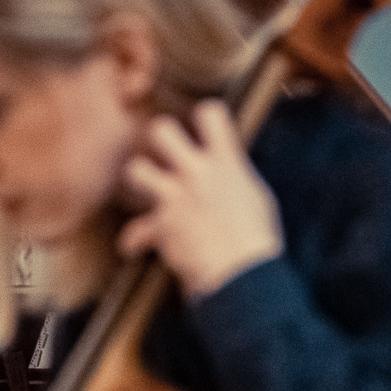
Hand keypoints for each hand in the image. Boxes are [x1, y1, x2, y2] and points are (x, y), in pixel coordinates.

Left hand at [117, 100, 282, 299]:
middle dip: (160, 136)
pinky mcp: (161, 227)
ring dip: (139, 177)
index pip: (210, 114)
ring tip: (147, 184)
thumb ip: (234, 177)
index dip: (205, 114)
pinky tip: (133, 246)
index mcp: (226, 163)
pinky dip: (135, 240)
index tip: (204, 124)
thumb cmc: (257, 242)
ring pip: (136, 169)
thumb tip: (227, 171)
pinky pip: (137, 231)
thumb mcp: (256, 198)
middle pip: (162, 131)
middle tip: (165, 148)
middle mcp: (197, 174)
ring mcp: (175, 199)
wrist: (243, 277)